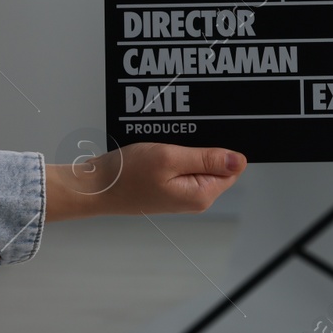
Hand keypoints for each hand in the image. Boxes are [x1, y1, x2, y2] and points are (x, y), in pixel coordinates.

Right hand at [44, 142, 246, 220]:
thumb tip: (240, 160)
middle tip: (179, 138)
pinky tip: (159, 148)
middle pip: (216, 164)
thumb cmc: (126, 174)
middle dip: (203, 147)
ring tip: (166, 142)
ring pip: (197, 162)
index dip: (222, 148)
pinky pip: (181, 165)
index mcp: (202, 194)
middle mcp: (195, 197)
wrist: (93, 187)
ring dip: (186, 148)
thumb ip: (208, 159)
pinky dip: (174, 153)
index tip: (206, 135)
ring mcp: (180, 193)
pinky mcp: (168, 187)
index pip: (232, 168)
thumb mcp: (170, 158)